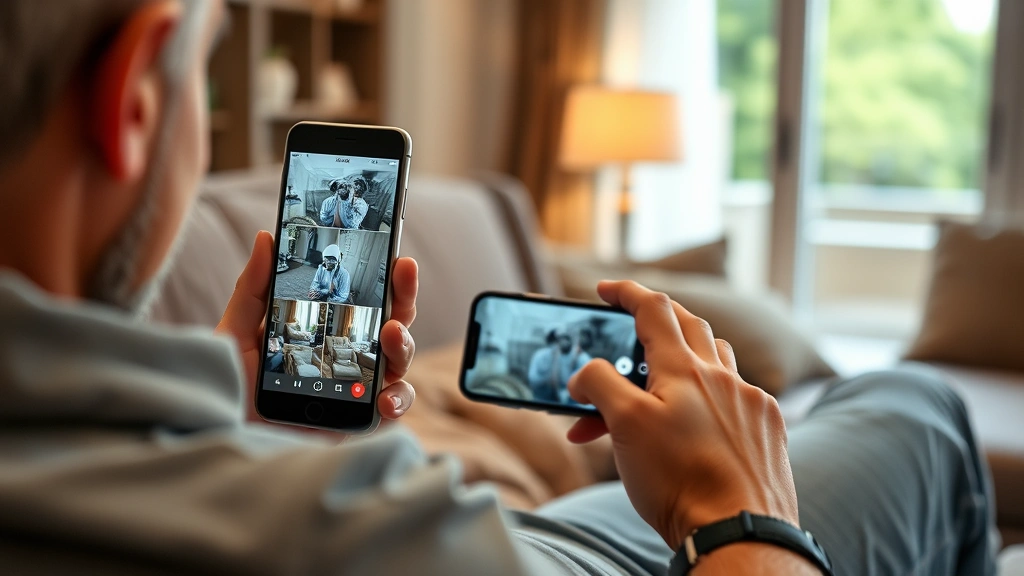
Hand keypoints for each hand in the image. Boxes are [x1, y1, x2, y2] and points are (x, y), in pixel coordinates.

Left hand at [216, 231, 418, 423]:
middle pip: (393, 324)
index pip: (368, 301)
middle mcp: (348, 357)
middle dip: (405, 297)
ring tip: (390, 335)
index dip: (388, 279)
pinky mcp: (356, 420)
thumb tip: (266, 238)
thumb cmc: (227, 386)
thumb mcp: (237, 331)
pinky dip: (397, 400)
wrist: (219, 433)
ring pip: (399, 362)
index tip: (398, 258)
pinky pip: (392, 408)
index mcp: (327, 332)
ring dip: (403, 344)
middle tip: (404, 273)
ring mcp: (356, 388)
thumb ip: (254, 287)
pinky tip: (384, 397)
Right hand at [565, 281, 798, 550]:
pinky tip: (699, 423)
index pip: (654, 309)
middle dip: (657, 320)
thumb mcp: (625, 426)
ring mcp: (750, 403)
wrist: (738, 531)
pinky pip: (737, 397)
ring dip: (686, 358)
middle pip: (689, 326)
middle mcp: (723, 378)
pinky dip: (710, 398)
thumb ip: (600, 387)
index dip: (627, 292)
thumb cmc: (680, 480)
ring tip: (661, 379)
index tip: (606, 289)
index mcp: (684, 369)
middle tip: (631, 327)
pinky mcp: (767, 430)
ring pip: (716, 359)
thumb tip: (585, 375)